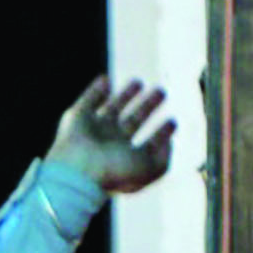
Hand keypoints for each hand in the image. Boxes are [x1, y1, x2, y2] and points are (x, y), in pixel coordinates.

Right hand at [47, 77, 176, 195]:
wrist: (80, 170)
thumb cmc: (116, 172)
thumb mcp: (150, 169)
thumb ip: (164, 158)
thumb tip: (169, 142)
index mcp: (128, 159)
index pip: (149, 144)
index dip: (162, 133)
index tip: (173, 121)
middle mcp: (112, 144)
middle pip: (133, 121)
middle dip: (148, 106)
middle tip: (162, 92)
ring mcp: (95, 130)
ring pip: (113, 108)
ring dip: (126, 95)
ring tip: (139, 82)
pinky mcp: (78, 118)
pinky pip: (88, 100)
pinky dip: (95, 90)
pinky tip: (105, 80)